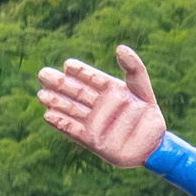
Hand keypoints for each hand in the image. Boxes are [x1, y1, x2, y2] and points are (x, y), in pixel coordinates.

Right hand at [38, 45, 166, 166]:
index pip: (91, 77)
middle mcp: (98, 104)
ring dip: (55, 102)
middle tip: (44, 74)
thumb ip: (134, 69)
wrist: (152, 147)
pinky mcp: (89, 139)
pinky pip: (72, 130)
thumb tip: (120, 47)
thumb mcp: (142, 90)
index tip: (69, 65)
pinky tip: (49, 115)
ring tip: (42, 95)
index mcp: (109, 89)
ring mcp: (92, 121)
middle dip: (59, 83)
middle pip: (75, 91)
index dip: (80, 72)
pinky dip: (61, 123)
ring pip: (70, 109)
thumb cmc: (148, 117)